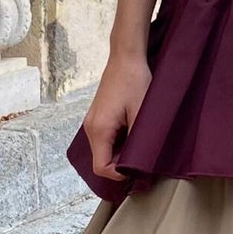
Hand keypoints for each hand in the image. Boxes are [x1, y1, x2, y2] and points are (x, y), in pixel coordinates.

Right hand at [82, 52, 152, 180]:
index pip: (101, 168)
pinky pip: (104, 141)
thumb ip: (138, 141)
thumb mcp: (141, 113)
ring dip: (120, 154)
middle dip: (121, 165)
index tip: (138, 168)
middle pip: (101, 161)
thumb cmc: (134, 82)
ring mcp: (92, 123)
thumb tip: (140, 163)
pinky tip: (133, 135)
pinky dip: (117, 144)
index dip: (119, 175)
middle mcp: (90, 129)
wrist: (125, 58)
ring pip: (103, 151)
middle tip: (142, 159)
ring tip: (139, 146)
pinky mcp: (97, 118)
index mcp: (99, 130)